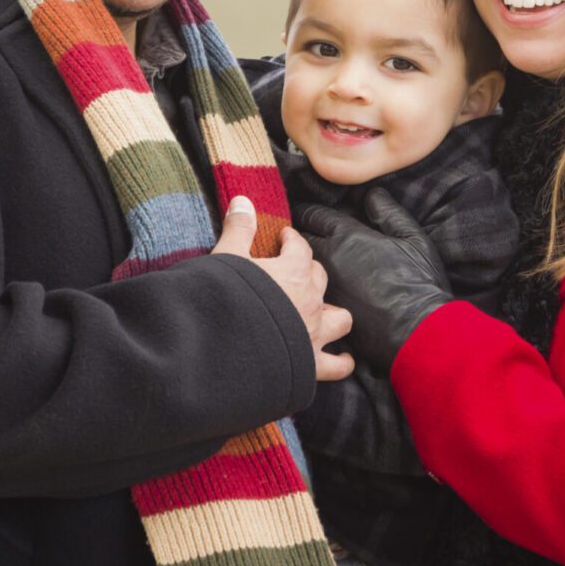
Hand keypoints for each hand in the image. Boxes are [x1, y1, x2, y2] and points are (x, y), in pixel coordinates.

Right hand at [212, 196, 355, 382]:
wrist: (222, 350)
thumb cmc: (223, 300)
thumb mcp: (225, 258)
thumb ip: (238, 229)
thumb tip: (243, 199)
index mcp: (292, 272)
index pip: (300, 249)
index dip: (292, 241)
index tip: (284, 238)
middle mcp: (310, 301)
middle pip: (320, 278)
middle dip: (310, 272)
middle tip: (294, 272)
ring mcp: (313, 333)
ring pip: (340, 318)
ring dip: (333, 313)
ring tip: (322, 312)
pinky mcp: (310, 364)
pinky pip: (336, 366)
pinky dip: (341, 362)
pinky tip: (341, 359)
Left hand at [300, 189, 451, 376]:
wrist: (415, 331)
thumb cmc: (418, 283)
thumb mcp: (412, 239)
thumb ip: (389, 213)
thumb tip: (372, 195)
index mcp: (348, 237)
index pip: (313, 215)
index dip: (309, 212)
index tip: (307, 212)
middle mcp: (328, 259)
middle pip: (299, 240)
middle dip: (298, 234)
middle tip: (299, 232)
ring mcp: (322, 286)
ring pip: (299, 268)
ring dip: (299, 262)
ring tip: (300, 260)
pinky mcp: (324, 311)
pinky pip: (307, 293)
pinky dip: (306, 288)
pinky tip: (310, 289)